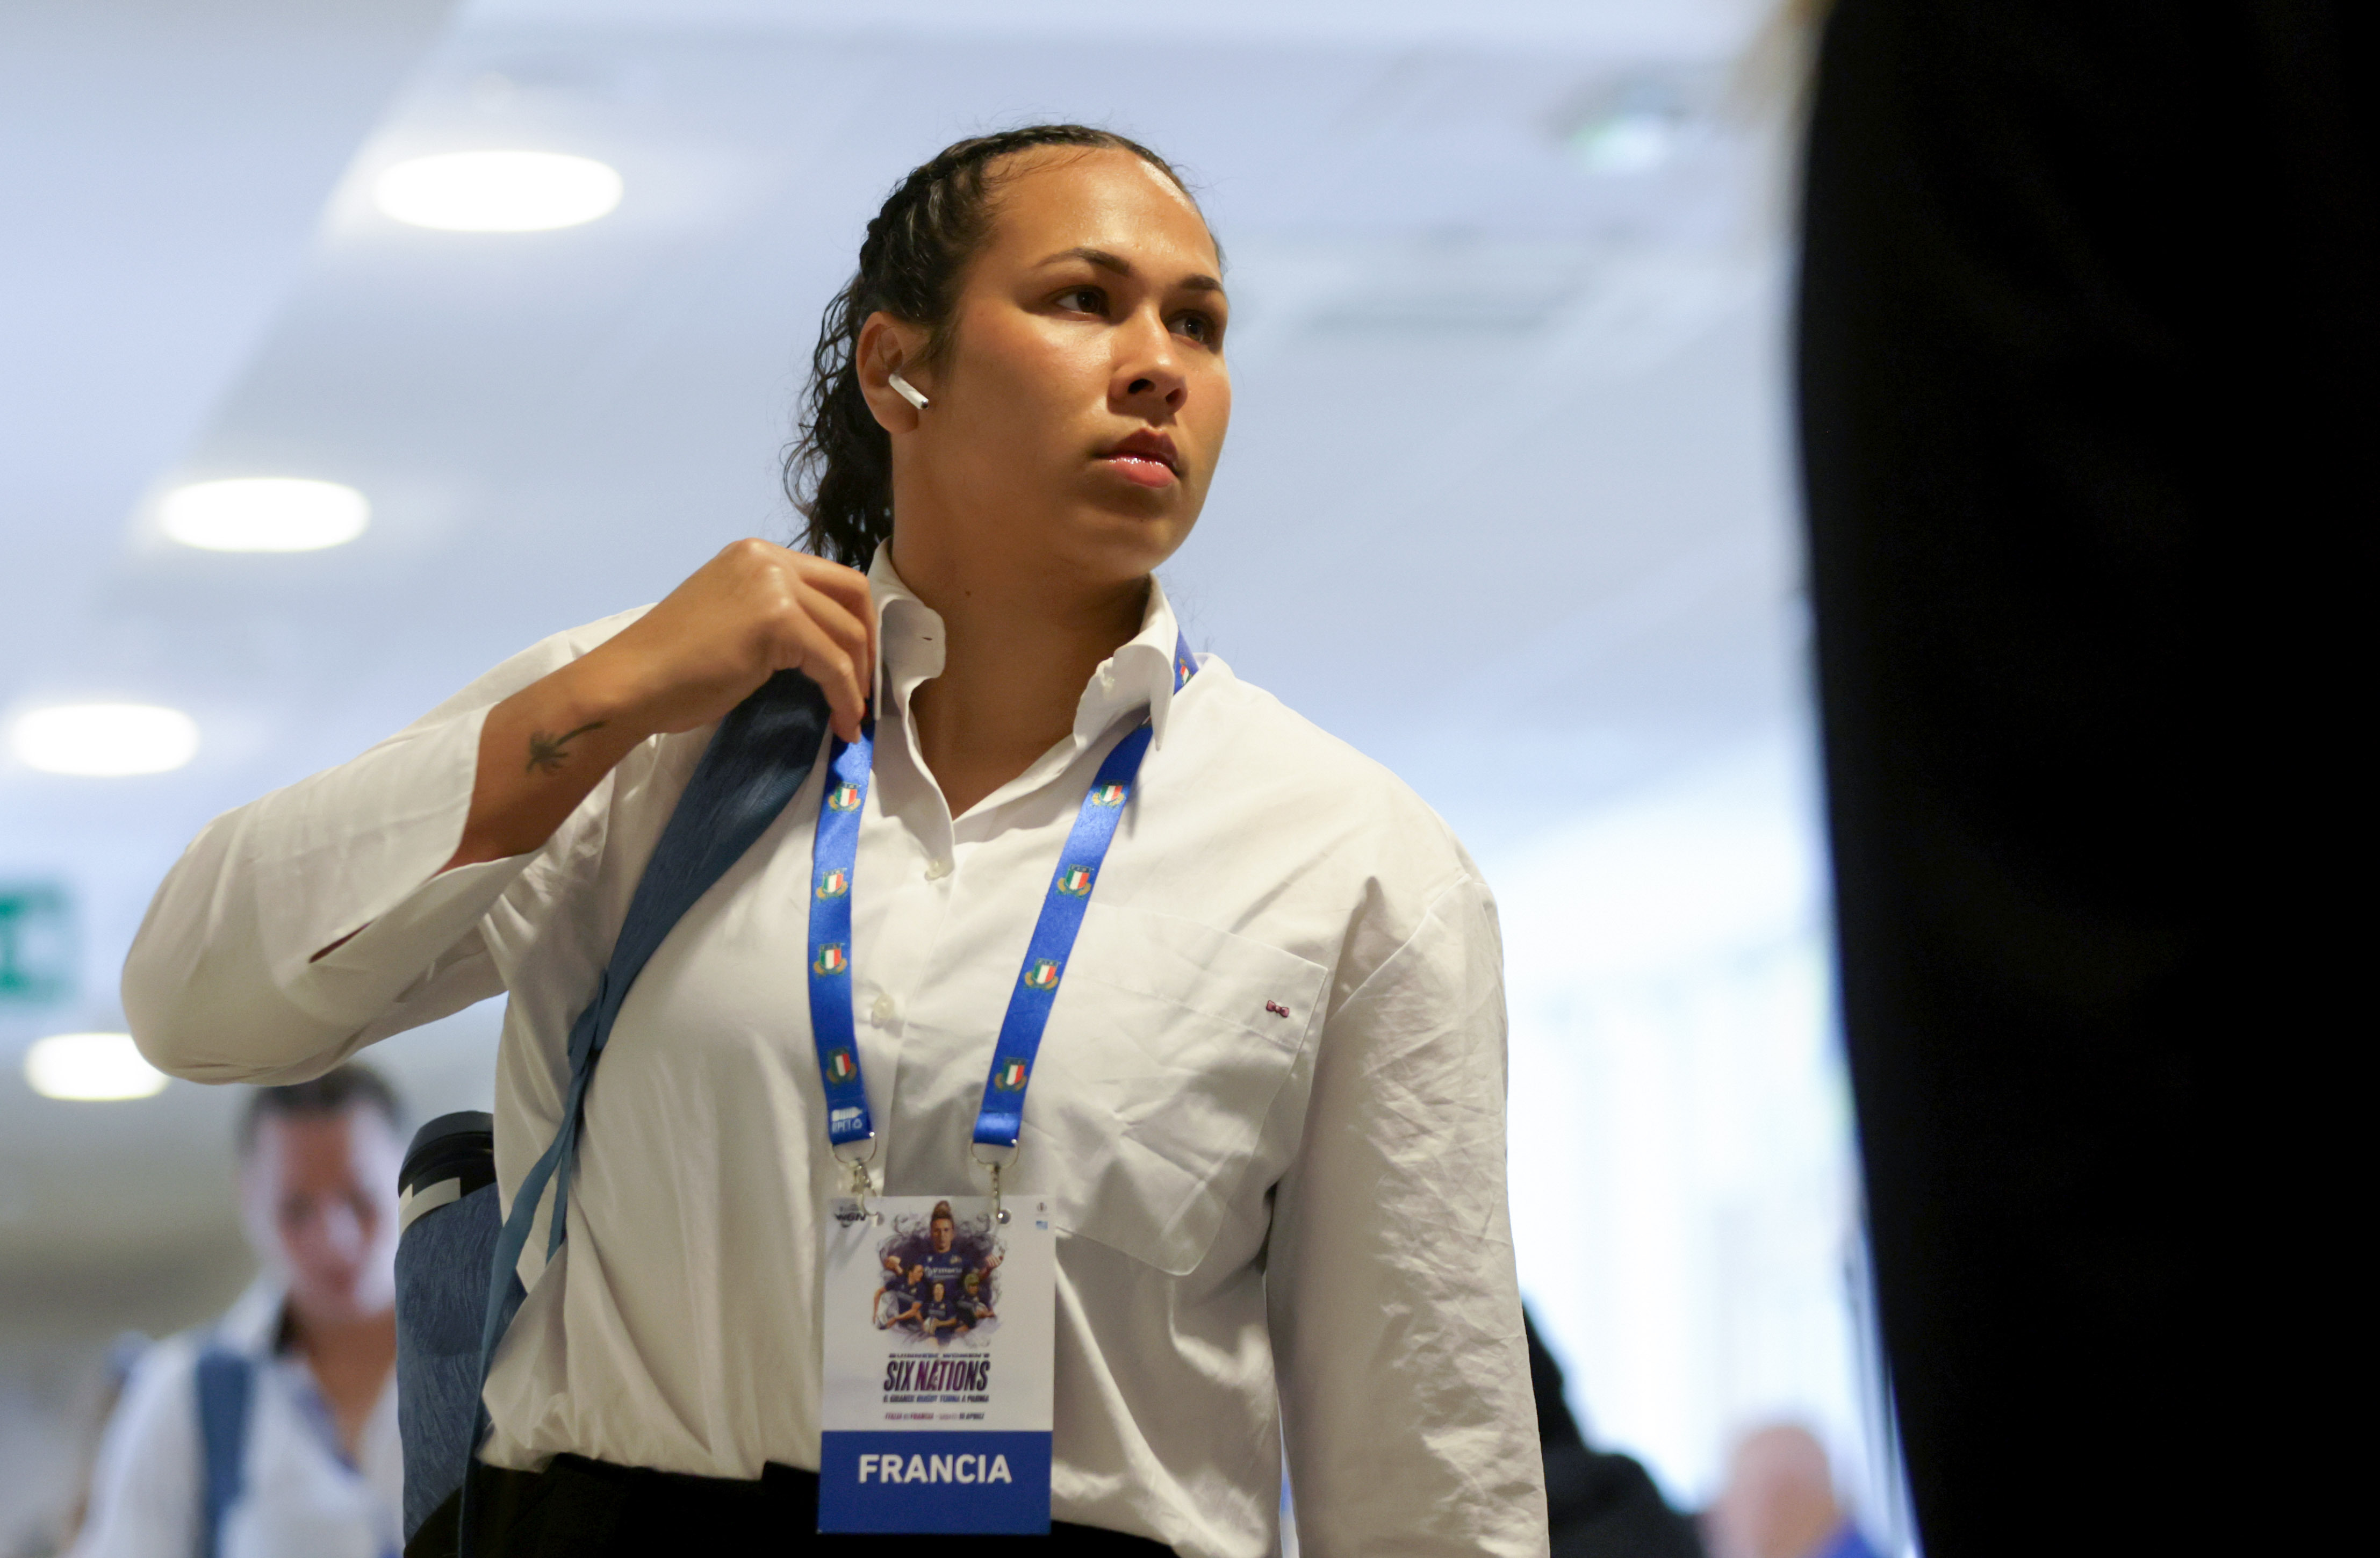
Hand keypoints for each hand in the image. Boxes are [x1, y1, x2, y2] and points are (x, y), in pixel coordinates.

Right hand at [578, 539, 876, 742]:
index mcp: (755, 554)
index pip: (831, 579)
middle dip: (868, 642)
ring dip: (858, 680)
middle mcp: (768, 559)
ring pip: (847, 633)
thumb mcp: (732, 620)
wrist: (631, 683)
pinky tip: (843, 723)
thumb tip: (821, 644)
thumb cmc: (671, 666)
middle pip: (852, 594)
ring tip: (852, 715)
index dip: (856, 620)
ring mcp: (774, 586)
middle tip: (865, 686)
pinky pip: (834, 665)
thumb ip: (774, 615)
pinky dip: (845, 698)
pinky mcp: (778, 621)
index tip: (858, 661)